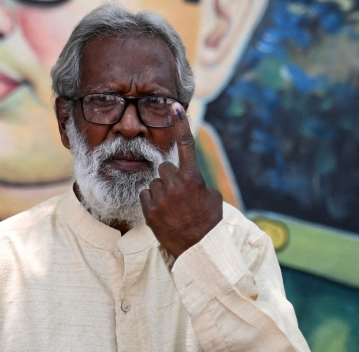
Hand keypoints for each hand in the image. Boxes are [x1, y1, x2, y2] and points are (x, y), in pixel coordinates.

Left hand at [140, 102, 223, 257]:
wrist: (200, 250)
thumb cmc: (209, 223)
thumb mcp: (212, 197)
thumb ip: (198, 181)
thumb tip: (190, 176)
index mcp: (194, 177)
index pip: (186, 145)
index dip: (181, 125)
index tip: (175, 108)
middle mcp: (176, 184)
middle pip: (164, 168)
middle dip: (170, 178)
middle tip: (178, 195)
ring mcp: (161, 197)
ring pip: (155, 183)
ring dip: (161, 192)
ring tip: (173, 209)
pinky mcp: (150, 210)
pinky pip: (146, 196)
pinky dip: (152, 202)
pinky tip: (164, 214)